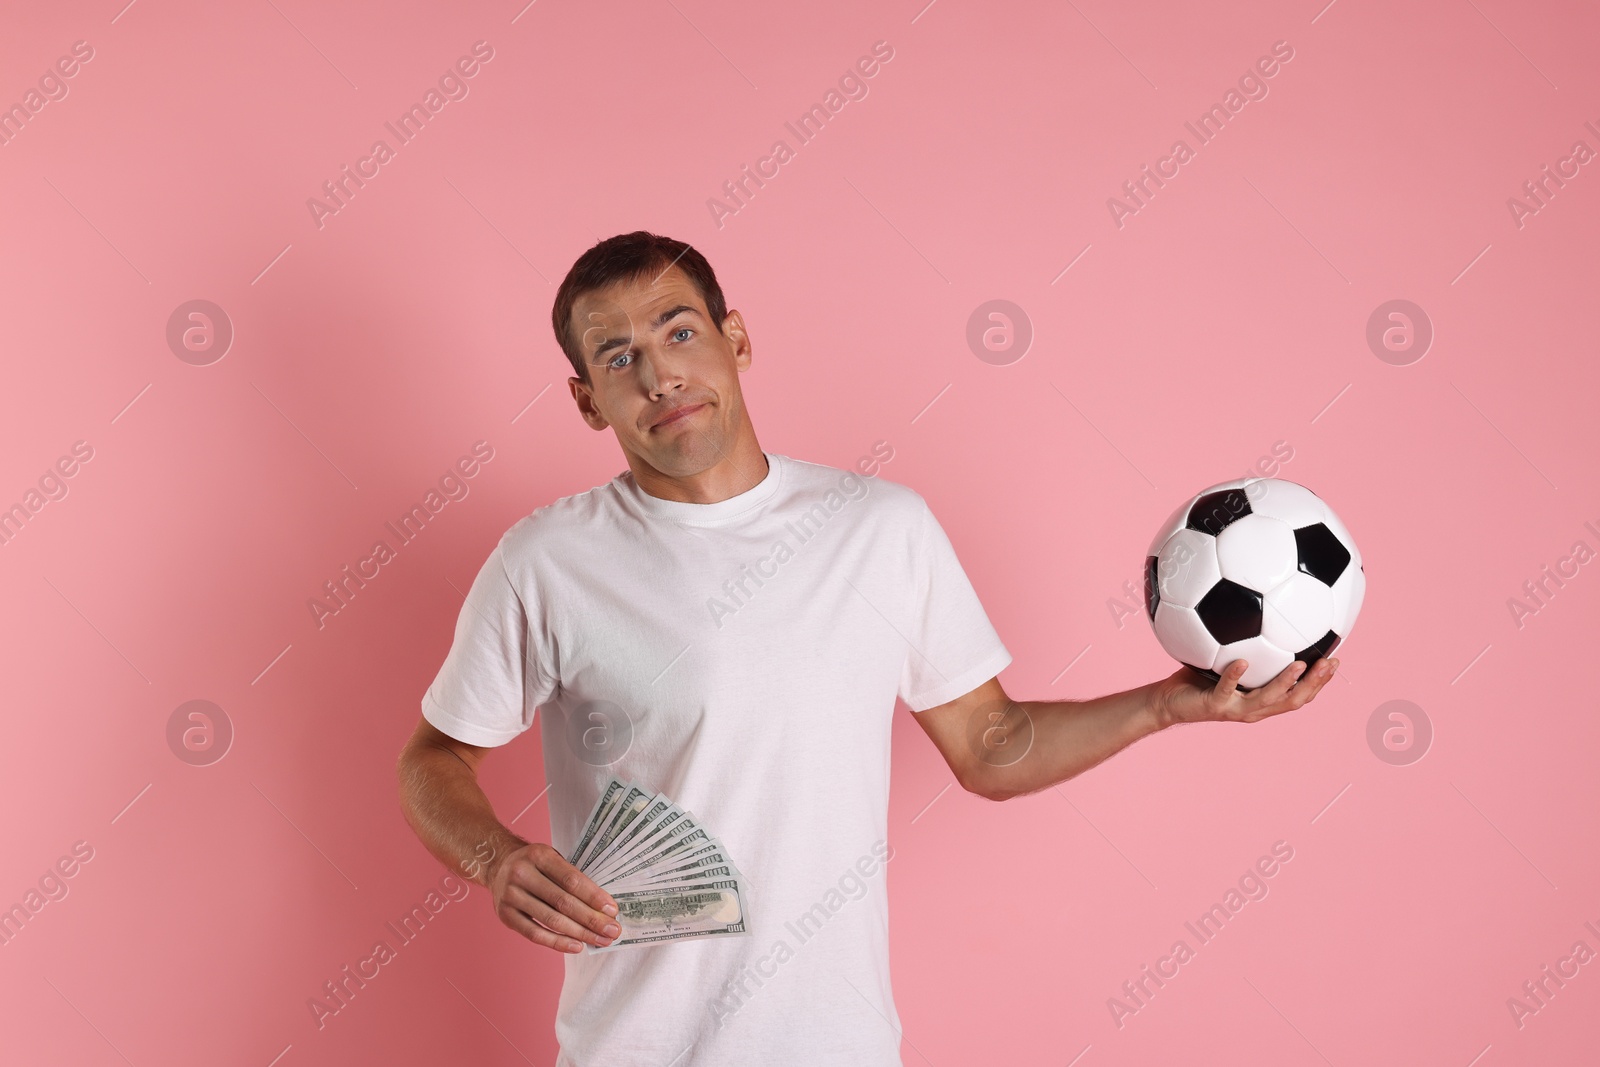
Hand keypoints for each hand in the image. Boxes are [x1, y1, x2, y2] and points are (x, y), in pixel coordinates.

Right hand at [486, 841, 620, 952]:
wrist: (498, 865)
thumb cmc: (535, 865)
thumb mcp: (552, 859)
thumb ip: (572, 878)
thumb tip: (603, 908)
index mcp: (539, 855)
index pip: (571, 879)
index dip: (593, 896)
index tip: (612, 910)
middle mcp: (522, 874)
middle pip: (563, 902)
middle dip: (592, 919)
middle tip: (612, 930)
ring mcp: (511, 896)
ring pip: (551, 920)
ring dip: (580, 934)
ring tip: (600, 940)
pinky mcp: (506, 916)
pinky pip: (535, 934)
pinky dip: (558, 942)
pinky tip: (577, 946)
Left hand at [1152, 655, 1338, 728]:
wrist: (1167, 702)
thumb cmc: (1198, 680)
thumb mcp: (1226, 661)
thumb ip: (1246, 648)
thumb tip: (1261, 616)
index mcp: (1261, 701)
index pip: (1298, 695)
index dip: (1319, 683)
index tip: (1336, 661)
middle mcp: (1253, 709)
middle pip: (1292, 701)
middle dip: (1314, 684)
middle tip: (1330, 663)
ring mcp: (1234, 709)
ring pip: (1267, 699)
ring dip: (1284, 682)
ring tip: (1299, 665)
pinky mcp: (1213, 705)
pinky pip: (1226, 689)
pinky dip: (1235, 675)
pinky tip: (1243, 661)